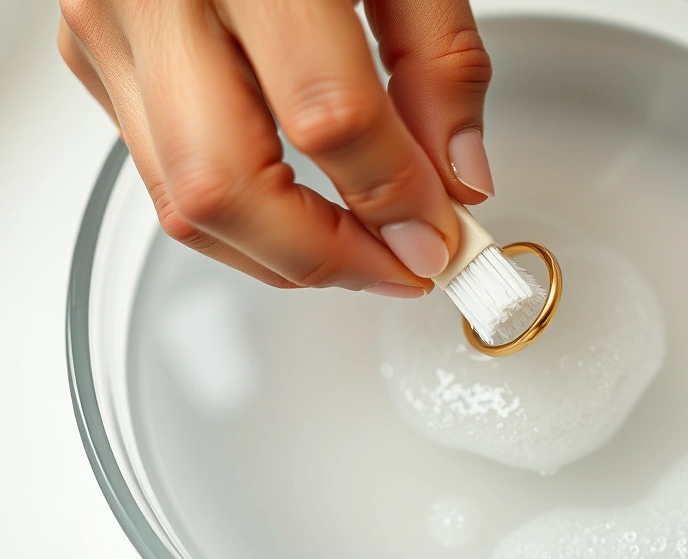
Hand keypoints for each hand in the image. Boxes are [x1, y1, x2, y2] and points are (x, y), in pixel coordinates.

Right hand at [58, 0, 494, 294]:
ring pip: (183, 204)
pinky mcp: (99, 57)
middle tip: (398, 268)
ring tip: (360, 250)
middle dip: (326, 259)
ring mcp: (112, 29)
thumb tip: (456, 177)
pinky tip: (298, 209)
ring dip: (283, 254)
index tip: (440, 236)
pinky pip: (165, 178)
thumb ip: (440, 61)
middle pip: (226, 188)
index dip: (393, 197)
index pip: (325, 115)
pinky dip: (242, 216)